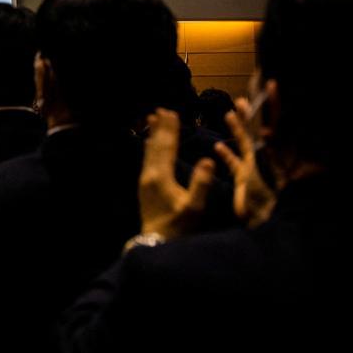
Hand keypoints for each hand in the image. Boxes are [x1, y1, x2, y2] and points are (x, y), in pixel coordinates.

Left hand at [138, 108, 213, 239]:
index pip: (166, 147)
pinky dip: (149, 147)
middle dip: (160, 127)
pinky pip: (146, 160)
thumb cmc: (178, 226)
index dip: (170, 129)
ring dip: (152, 134)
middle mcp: (149, 175)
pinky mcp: (143, 187)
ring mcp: (144, 180)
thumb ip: (201, 184)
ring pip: (148, 151)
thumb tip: (208, 160)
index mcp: (161, 177)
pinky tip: (149, 144)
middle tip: (161, 109)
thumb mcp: (194, 207)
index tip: (173, 113)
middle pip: (155, 145)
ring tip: (152, 119)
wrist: (156, 243)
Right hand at [214, 99, 276, 227]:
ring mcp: (255, 167)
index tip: (271, 85)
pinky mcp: (246, 180)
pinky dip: (227, 154)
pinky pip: (235, 163)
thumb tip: (266, 131)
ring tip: (229, 114)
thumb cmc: (269, 201)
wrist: (267, 224)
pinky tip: (218, 146)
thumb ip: (265, 153)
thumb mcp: (270, 175)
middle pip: (257, 128)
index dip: (272, 105)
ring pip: (245, 142)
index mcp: (271, 152)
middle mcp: (264, 156)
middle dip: (250, 113)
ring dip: (238, 128)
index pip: (272, 123)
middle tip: (243, 98)